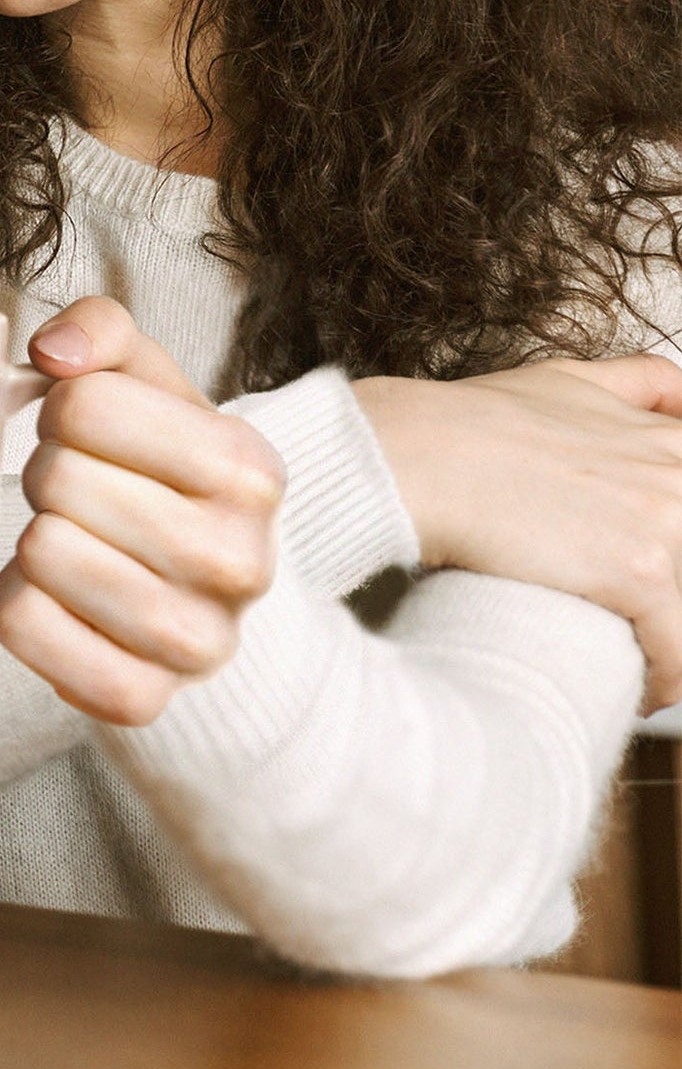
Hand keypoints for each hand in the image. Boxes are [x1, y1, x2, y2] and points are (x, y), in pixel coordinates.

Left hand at [0, 297, 283, 725]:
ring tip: (69, 538)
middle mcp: (240, 561)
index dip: (62, 409)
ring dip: (31, 537)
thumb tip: (52, 352)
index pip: (82, 405)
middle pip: (55, 481)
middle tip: (75, 491)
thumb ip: (102, 329)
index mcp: (248, 468)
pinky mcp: (141, 699)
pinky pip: (21, 626)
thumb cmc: (158, 466)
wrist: (200, 586)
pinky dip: (13, 602)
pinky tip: (52, 595)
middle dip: (46, 474)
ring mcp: (197, 643)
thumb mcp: (147, 382)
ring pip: (39, 554)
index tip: (85, 431)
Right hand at [354, 356, 681, 711]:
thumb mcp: (562, 380)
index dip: (670, 545)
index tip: (652, 571)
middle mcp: (677, 474)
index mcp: (667, 439)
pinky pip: (679, 655)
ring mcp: (666, 522)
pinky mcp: (641, 572)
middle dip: (670, 595)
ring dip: (671, 642)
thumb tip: (678, 392)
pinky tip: (636, 688)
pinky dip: (663, 682)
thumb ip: (634, 382)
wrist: (414, 454)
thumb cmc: (467, 422)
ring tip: (638, 662)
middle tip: (638, 617)